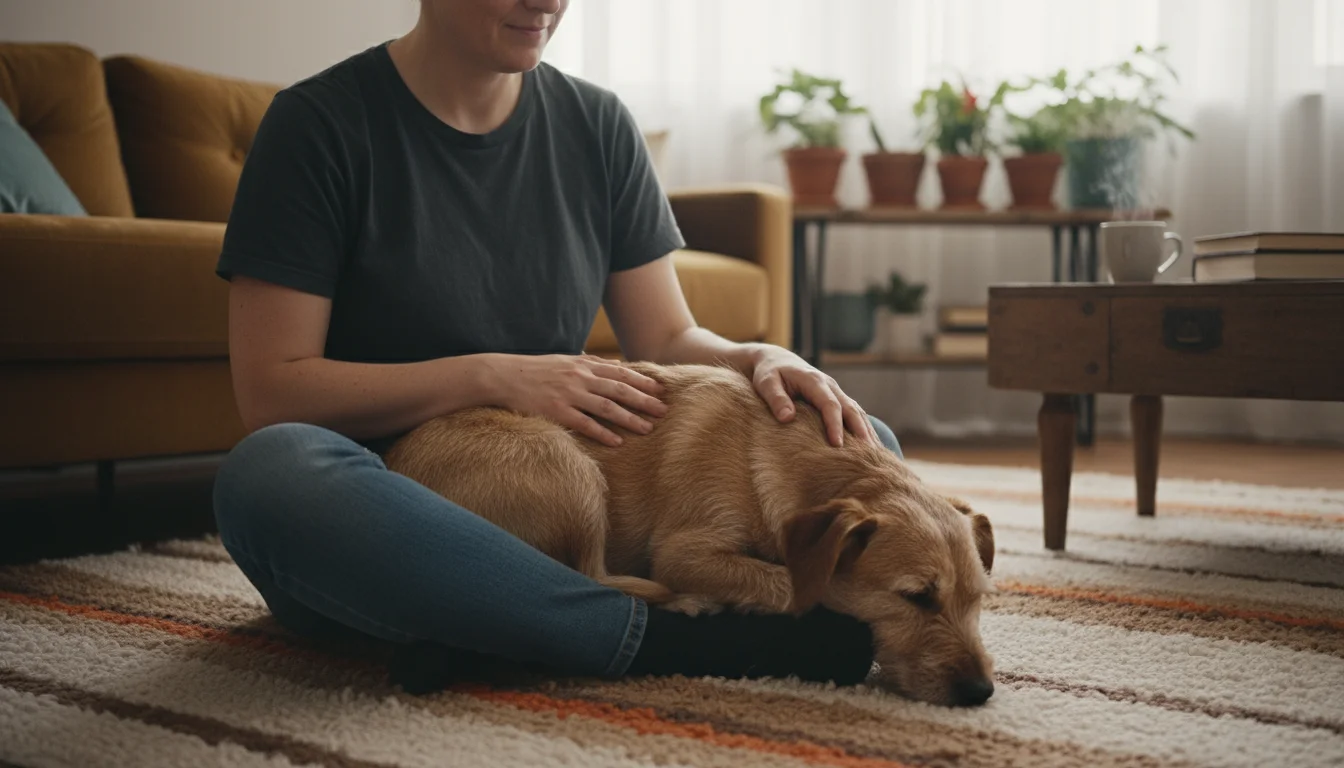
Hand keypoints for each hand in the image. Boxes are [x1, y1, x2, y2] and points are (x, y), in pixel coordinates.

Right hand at [489, 354, 667, 446]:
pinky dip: (603, 433)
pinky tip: (618, 442)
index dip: (642, 381)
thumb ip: (591, 363)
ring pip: (607, 407)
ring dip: (630, 418)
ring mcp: (569, 395)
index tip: (661, 389)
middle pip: (620, 390)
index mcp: (583, 365)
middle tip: (663, 410)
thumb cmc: (535, 369)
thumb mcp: (565, 360)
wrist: (503, 375)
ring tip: (648, 428)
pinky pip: (585, 424)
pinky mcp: (557, 411)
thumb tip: (617, 365)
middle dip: (644, 400)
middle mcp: (580, 378)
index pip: (620, 373)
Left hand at [748, 347, 878, 447]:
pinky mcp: (836, 399)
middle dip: (860, 431)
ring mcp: (836, 392)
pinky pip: (854, 414)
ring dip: (867, 432)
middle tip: (868, 455)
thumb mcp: (766, 383)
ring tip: (876, 456)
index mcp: (814, 381)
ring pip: (857, 412)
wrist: (776, 360)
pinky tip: (871, 447)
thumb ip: (776, 398)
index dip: (835, 424)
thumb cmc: (769, 374)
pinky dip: (864, 429)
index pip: (829, 404)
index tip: (837, 444)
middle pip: (851, 409)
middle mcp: (830, 385)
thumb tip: (787, 418)